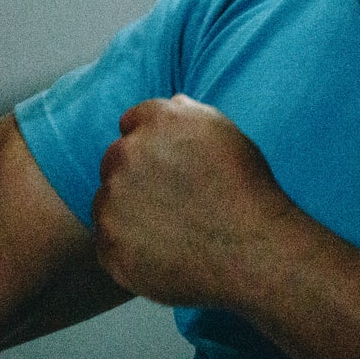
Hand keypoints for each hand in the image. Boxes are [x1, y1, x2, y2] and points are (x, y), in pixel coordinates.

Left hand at [93, 96, 300, 308]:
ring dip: (127, 213)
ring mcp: (113, 200)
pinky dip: (127, 249)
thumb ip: (188, 112)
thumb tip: (169, 104)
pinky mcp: (108, 244)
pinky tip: (161, 254)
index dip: (150, 146)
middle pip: (115, 161)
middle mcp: (128, 153)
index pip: (132, 123)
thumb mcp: (225, 132)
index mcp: (157, 121)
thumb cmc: (245, 191)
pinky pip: (107, 243)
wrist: (252, 251)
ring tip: (170, 231)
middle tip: (170, 203)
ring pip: (107, 202)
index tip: (167, 168)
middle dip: (135, 177)